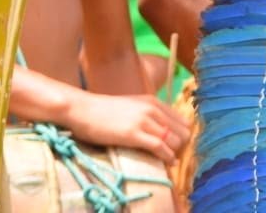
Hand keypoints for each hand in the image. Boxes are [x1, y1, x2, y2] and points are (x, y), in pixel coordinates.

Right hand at [65, 92, 190, 163]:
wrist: (82, 110)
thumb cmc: (104, 112)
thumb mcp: (132, 107)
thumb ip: (149, 115)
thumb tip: (164, 132)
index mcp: (153, 102)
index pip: (183, 121)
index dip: (183, 137)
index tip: (177, 148)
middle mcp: (152, 109)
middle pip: (183, 132)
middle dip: (181, 147)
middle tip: (173, 156)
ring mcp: (143, 120)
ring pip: (176, 140)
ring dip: (175, 153)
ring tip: (168, 160)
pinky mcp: (133, 133)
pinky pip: (161, 147)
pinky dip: (167, 157)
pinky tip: (166, 162)